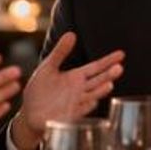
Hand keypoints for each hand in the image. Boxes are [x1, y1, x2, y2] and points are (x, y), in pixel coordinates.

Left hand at [11, 32, 123, 149]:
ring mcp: (74, 103)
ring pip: (91, 96)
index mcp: (76, 77)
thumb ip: (60, 52)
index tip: (121, 54)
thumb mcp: (48, 66)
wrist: (29, 112)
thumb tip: (71, 33)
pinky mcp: (66, 115)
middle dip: (109, 75)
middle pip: (98, 81)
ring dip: (100, 91)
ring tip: (109, 84)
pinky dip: (85, 108)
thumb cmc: (40, 89)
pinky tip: (92, 102)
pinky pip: (77, 112)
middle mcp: (79, 90)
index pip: (96, 67)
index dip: (108, 61)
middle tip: (120, 68)